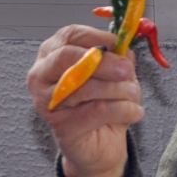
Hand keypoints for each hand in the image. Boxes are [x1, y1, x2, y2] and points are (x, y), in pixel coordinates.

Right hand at [26, 25, 144, 176]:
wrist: (102, 141)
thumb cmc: (104, 99)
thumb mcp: (115, 71)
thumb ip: (118, 56)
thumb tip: (124, 48)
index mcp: (54, 51)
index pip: (71, 35)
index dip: (100, 38)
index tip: (122, 47)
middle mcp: (42, 74)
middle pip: (67, 57)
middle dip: (104, 63)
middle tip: (127, 71)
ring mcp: (46, 101)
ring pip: (83, 86)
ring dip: (118, 89)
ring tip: (134, 94)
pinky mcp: (60, 125)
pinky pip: (96, 111)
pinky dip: (122, 110)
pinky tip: (133, 111)